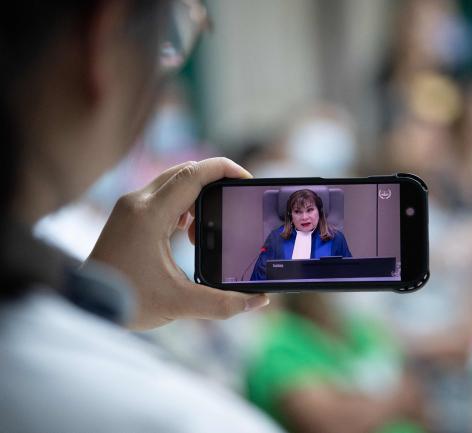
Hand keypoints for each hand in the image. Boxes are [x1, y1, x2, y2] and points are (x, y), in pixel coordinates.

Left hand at [89, 158, 269, 329]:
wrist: (83, 306)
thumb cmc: (124, 302)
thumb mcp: (178, 303)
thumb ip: (222, 304)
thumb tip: (258, 300)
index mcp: (149, 215)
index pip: (193, 175)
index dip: (224, 169)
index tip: (247, 179)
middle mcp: (137, 203)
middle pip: (184, 172)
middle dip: (215, 180)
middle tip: (236, 199)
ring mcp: (129, 208)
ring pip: (172, 183)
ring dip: (197, 195)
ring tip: (208, 226)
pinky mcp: (127, 216)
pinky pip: (161, 196)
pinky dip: (182, 205)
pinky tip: (187, 231)